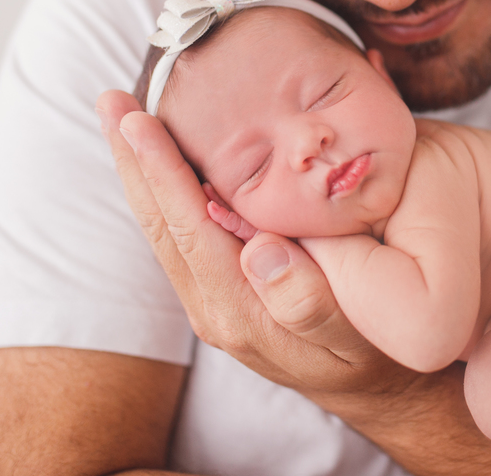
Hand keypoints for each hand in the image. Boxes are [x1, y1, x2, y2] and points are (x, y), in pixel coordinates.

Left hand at [96, 90, 413, 397]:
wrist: (379, 391)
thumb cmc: (376, 354)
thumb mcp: (357, 337)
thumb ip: (309, 303)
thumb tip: (260, 251)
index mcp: (240, 309)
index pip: (189, 227)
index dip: (161, 170)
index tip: (137, 121)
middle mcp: (213, 306)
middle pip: (161, 222)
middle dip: (134, 158)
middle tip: (111, 100)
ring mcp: (212, 302)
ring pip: (164, 227)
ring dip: (141, 170)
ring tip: (123, 119)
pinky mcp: (219, 295)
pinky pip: (181, 235)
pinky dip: (165, 190)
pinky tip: (162, 161)